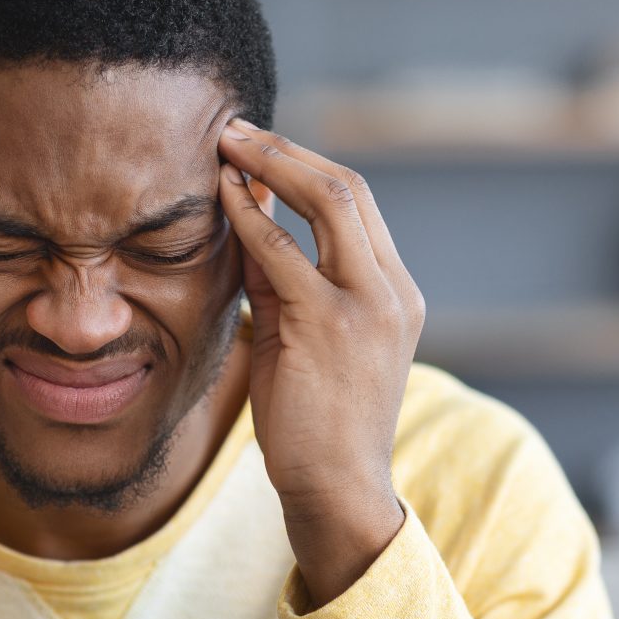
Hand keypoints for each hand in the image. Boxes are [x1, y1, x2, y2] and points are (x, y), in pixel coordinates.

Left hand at [216, 118, 423, 606]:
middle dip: (288, 150)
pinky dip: (251, 219)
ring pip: (330, 203)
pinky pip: (286, 254)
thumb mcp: (304, 337)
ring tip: (224, 146)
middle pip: (350, 188)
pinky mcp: (331, 326)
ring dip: (270, 166)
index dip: (305, 166)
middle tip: (235, 129)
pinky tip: (221, 198)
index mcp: (396, 292)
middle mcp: (393, 290)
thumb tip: (244, 220)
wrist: (337, 489)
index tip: (259, 148)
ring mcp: (369, 306)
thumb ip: (282, 282)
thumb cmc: (315, 421)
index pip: (359, 204)